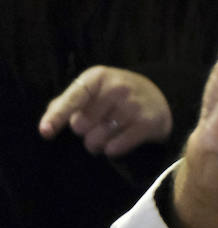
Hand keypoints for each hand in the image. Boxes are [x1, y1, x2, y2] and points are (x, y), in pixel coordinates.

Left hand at [39, 67, 172, 157]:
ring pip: (98, 139)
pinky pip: (116, 148)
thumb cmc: (116, 95)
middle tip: (95, 126)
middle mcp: (117, 88)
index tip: (45, 132)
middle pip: (82, 125)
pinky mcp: (147, 123)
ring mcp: (134, 105)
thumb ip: (67, 102)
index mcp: (98, 77)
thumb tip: (47, 124)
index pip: (73, 99)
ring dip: (96, 144)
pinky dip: (112, 150)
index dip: (57, 117)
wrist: (160, 96)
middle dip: (84, 131)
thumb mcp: (93, 89)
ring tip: (105, 136)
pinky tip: (118, 142)